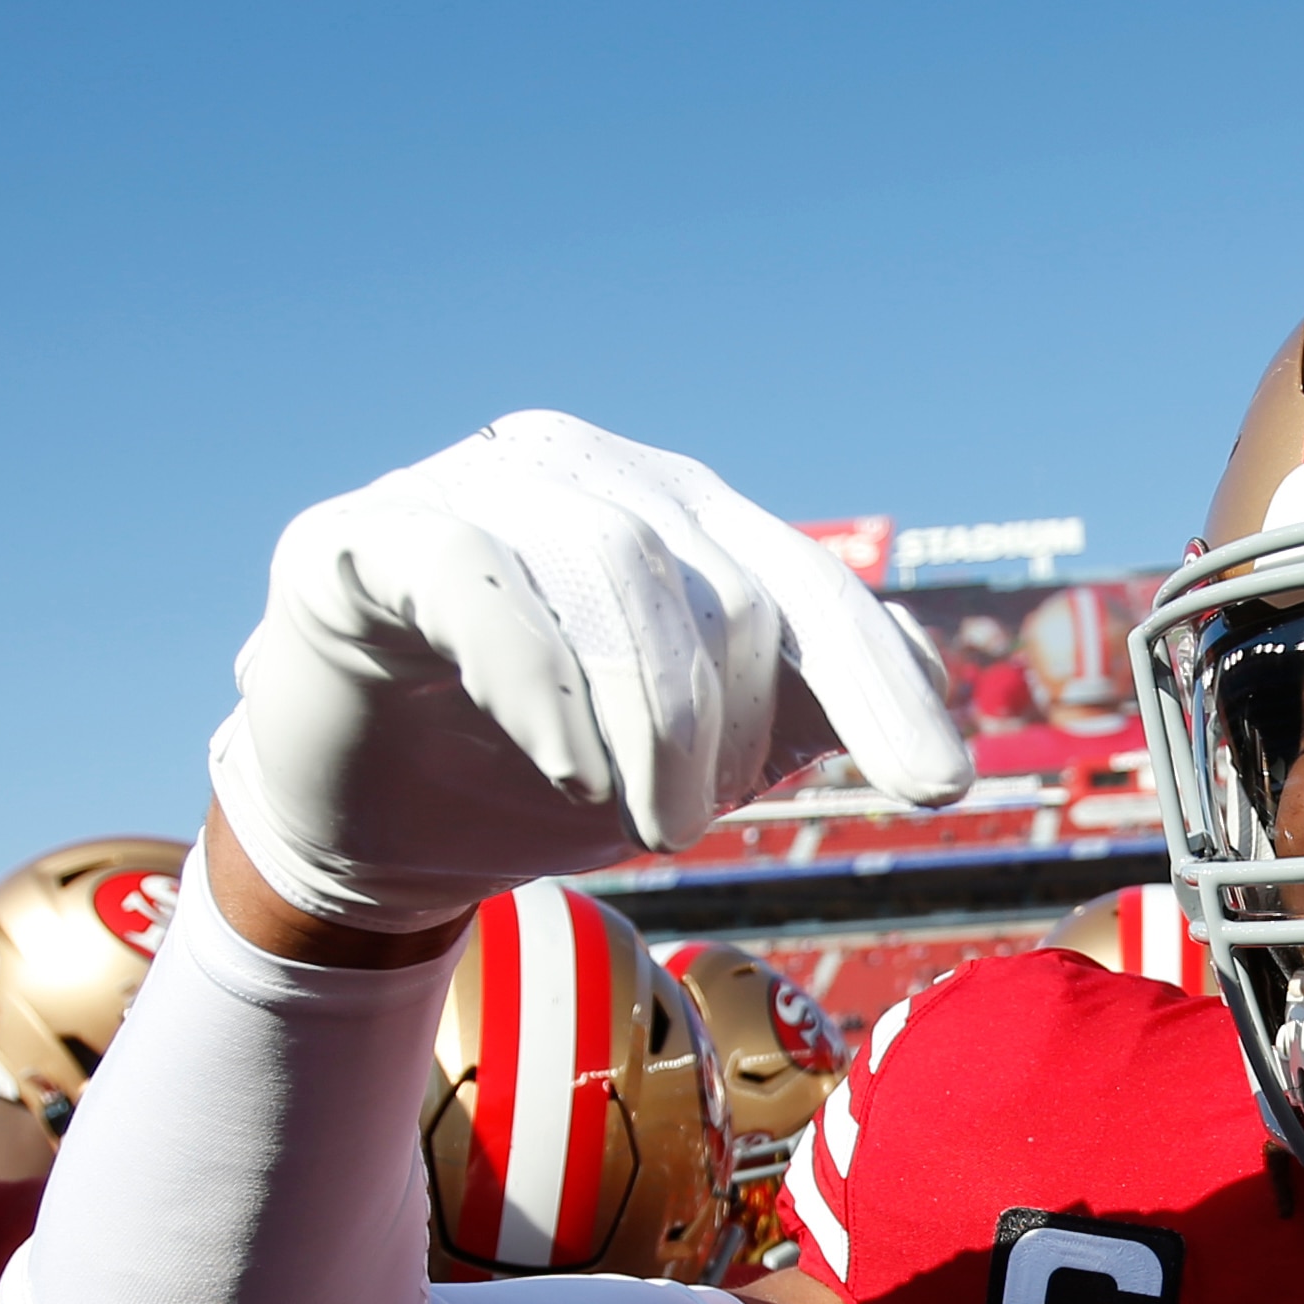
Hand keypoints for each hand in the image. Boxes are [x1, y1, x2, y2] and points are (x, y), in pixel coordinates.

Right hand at [214, 412, 969, 931]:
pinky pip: (473, 572)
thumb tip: (939, 684)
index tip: (941, 789)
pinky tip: (565, 767)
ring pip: (610, 566)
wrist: (371, 822)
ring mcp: (468, 488)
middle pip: (716, 582)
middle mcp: (581, 473)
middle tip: (686, 829)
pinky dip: (540, 678)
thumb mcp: (700, 751)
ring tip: (633, 817)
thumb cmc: (543, 771)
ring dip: (643, 717)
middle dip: (720, 730)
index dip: (878, 683)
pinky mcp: (363, 535)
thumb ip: (808, 704)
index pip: (806, 585)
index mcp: (674, 514)